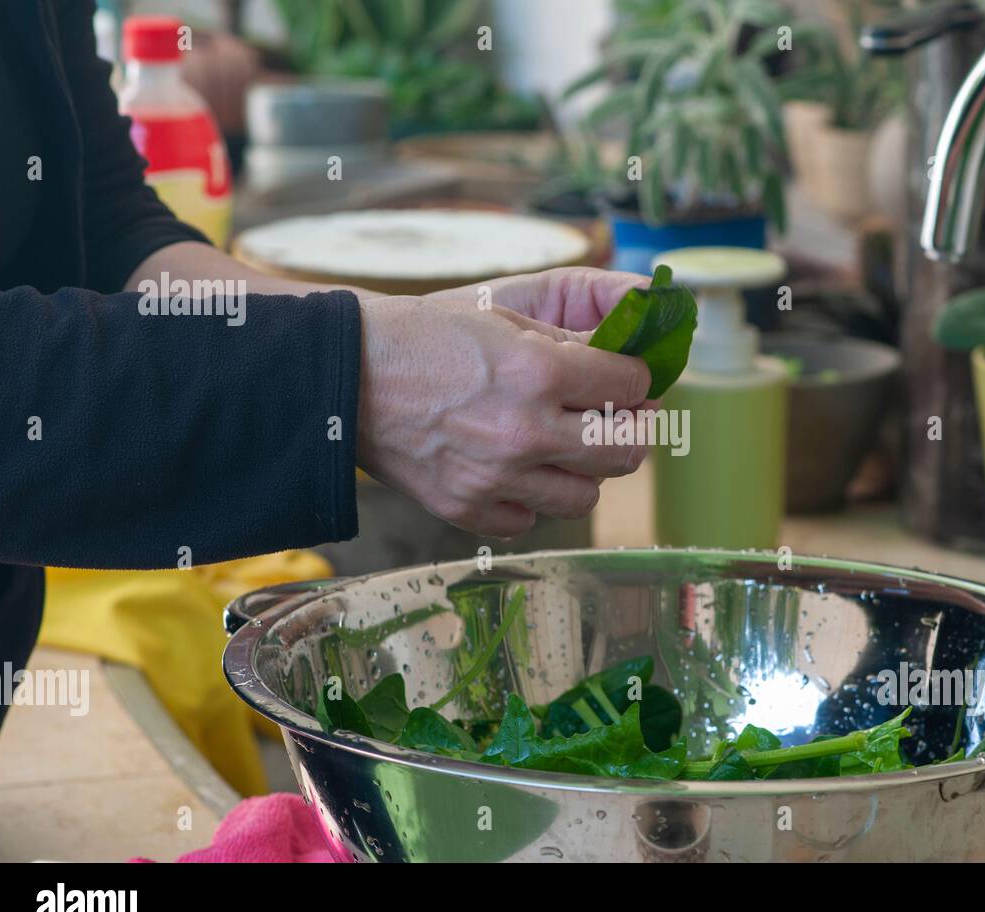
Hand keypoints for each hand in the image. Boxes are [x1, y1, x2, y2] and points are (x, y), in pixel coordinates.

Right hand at [356, 268, 652, 537]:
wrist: (346, 375)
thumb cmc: (425, 337)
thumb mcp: (503, 318)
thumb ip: (568, 348)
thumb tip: (624, 369)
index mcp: (537, 373)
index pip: (630, 386)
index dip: (638, 379)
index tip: (632, 379)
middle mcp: (524, 433)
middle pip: (624, 452)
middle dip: (633, 431)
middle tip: (623, 419)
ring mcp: (496, 479)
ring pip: (585, 496)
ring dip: (585, 471)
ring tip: (566, 447)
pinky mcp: (467, 509)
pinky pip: (528, 520)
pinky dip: (531, 500)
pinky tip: (517, 471)